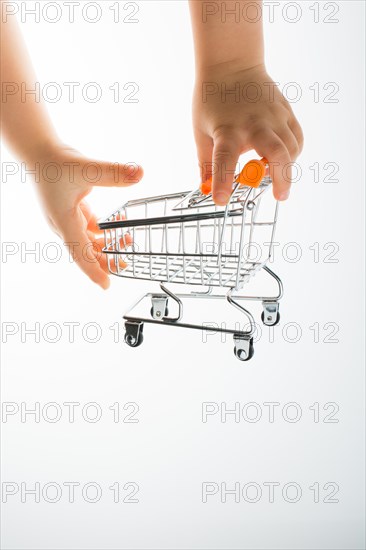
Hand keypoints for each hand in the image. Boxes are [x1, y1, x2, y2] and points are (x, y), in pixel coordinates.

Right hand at [29, 143, 142, 288]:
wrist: (40, 152)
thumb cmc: (56, 162)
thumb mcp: (88, 167)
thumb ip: (114, 172)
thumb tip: (139, 174)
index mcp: (64, 221)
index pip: (79, 252)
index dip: (93, 271)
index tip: (106, 285)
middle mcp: (64, 225)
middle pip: (85, 252)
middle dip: (105, 261)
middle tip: (125, 263)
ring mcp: (68, 220)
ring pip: (88, 241)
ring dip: (108, 244)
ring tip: (129, 240)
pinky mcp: (72, 212)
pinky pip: (89, 229)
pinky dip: (104, 230)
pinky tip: (119, 222)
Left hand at [192, 63, 303, 204]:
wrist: (231, 64)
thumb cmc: (212, 100)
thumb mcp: (201, 131)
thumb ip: (206, 163)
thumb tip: (207, 188)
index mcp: (227, 130)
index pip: (224, 160)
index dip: (222, 181)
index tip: (221, 200)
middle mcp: (253, 123)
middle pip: (276, 153)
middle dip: (281, 179)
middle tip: (280, 196)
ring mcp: (273, 116)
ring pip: (292, 147)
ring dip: (288, 167)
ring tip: (277, 177)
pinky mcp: (285, 111)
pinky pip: (297, 138)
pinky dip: (294, 153)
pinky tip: (284, 158)